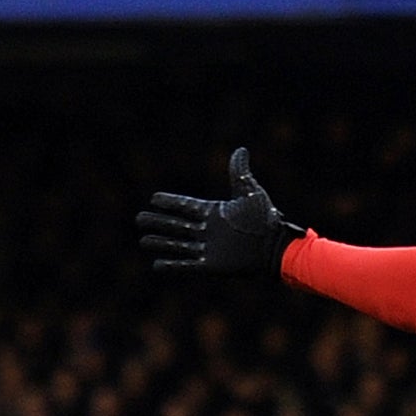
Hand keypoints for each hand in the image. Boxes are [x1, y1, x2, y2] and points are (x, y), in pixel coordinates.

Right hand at [137, 148, 303, 276]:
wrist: (275, 247)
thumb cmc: (265, 220)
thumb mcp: (250, 192)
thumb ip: (239, 172)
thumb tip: (241, 149)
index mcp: (214, 213)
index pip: (185, 206)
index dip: (170, 203)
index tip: (154, 199)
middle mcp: (208, 231)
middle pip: (176, 225)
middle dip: (158, 222)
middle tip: (139, 219)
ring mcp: (209, 249)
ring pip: (178, 245)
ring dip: (161, 243)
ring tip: (143, 240)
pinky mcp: (212, 266)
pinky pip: (187, 266)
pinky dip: (172, 266)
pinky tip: (156, 266)